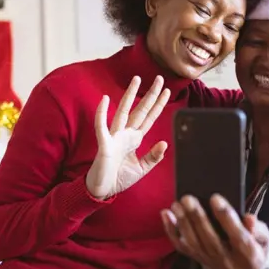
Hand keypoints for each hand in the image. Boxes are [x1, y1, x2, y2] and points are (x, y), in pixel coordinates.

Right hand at [86, 75, 169, 199]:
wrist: (102, 190)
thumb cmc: (118, 178)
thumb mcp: (141, 168)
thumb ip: (153, 157)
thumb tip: (165, 143)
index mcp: (134, 139)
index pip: (149, 118)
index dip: (158, 105)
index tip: (167, 91)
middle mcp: (125, 134)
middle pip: (140, 110)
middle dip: (150, 95)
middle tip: (159, 78)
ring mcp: (114, 137)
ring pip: (123, 112)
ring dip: (129, 96)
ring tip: (136, 79)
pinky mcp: (103, 144)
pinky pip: (101, 126)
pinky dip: (102, 113)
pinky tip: (105, 99)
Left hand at [161, 194, 268, 268]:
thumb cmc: (256, 247)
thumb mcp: (264, 239)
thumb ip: (258, 229)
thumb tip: (249, 218)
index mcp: (249, 255)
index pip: (237, 236)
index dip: (226, 217)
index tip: (215, 197)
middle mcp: (228, 262)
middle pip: (210, 240)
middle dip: (197, 218)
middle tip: (188, 198)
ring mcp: (211, 262)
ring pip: (194, 244)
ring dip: (182, 223)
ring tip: (177, 204)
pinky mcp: (199, 260)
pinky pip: (182, 247)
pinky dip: (171, 231)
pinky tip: (166, 214)